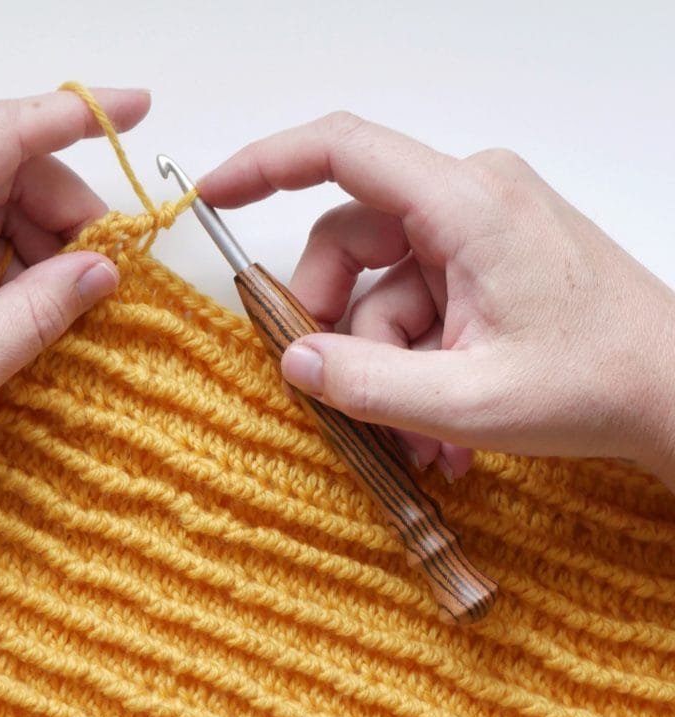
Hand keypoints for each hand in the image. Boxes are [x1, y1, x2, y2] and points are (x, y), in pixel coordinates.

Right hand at [198, 114, 674, 487]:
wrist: (672, 393)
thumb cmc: (596, 383)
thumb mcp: (467, 401)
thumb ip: (368, 383)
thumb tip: (294, 360)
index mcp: (467, 203)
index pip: (343, 151)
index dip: (265, 164)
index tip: (213, 194)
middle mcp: (469, 200)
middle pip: (351, 245)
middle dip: (338, 328)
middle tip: (336, 391)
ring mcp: (477, 233)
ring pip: (382, 291)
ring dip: (385, 369)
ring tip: (421, 440)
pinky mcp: (483, 264)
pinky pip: (417, 309)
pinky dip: (415, 368)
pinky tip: (440, 429)